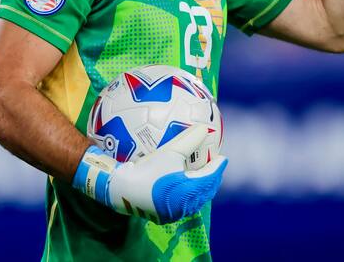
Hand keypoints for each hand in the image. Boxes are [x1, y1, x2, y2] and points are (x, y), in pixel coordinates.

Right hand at [72, 124, 227, 223]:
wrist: (121, 190)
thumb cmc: (146, 169)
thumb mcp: (169, 152)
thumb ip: (188, 140)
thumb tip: (204, 128)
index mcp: (190, 191)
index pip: (211, 178)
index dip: (218, 167)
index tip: (222, 157)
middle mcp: (185, 205)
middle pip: (205, 191)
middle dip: (212, 178)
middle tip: (214, 166)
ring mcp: (173, 212)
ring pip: (194, 199)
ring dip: (200, 187)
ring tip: (200, 175)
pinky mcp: (162, 215)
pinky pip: (182, 203)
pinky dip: (187, 193)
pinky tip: (180, 184)